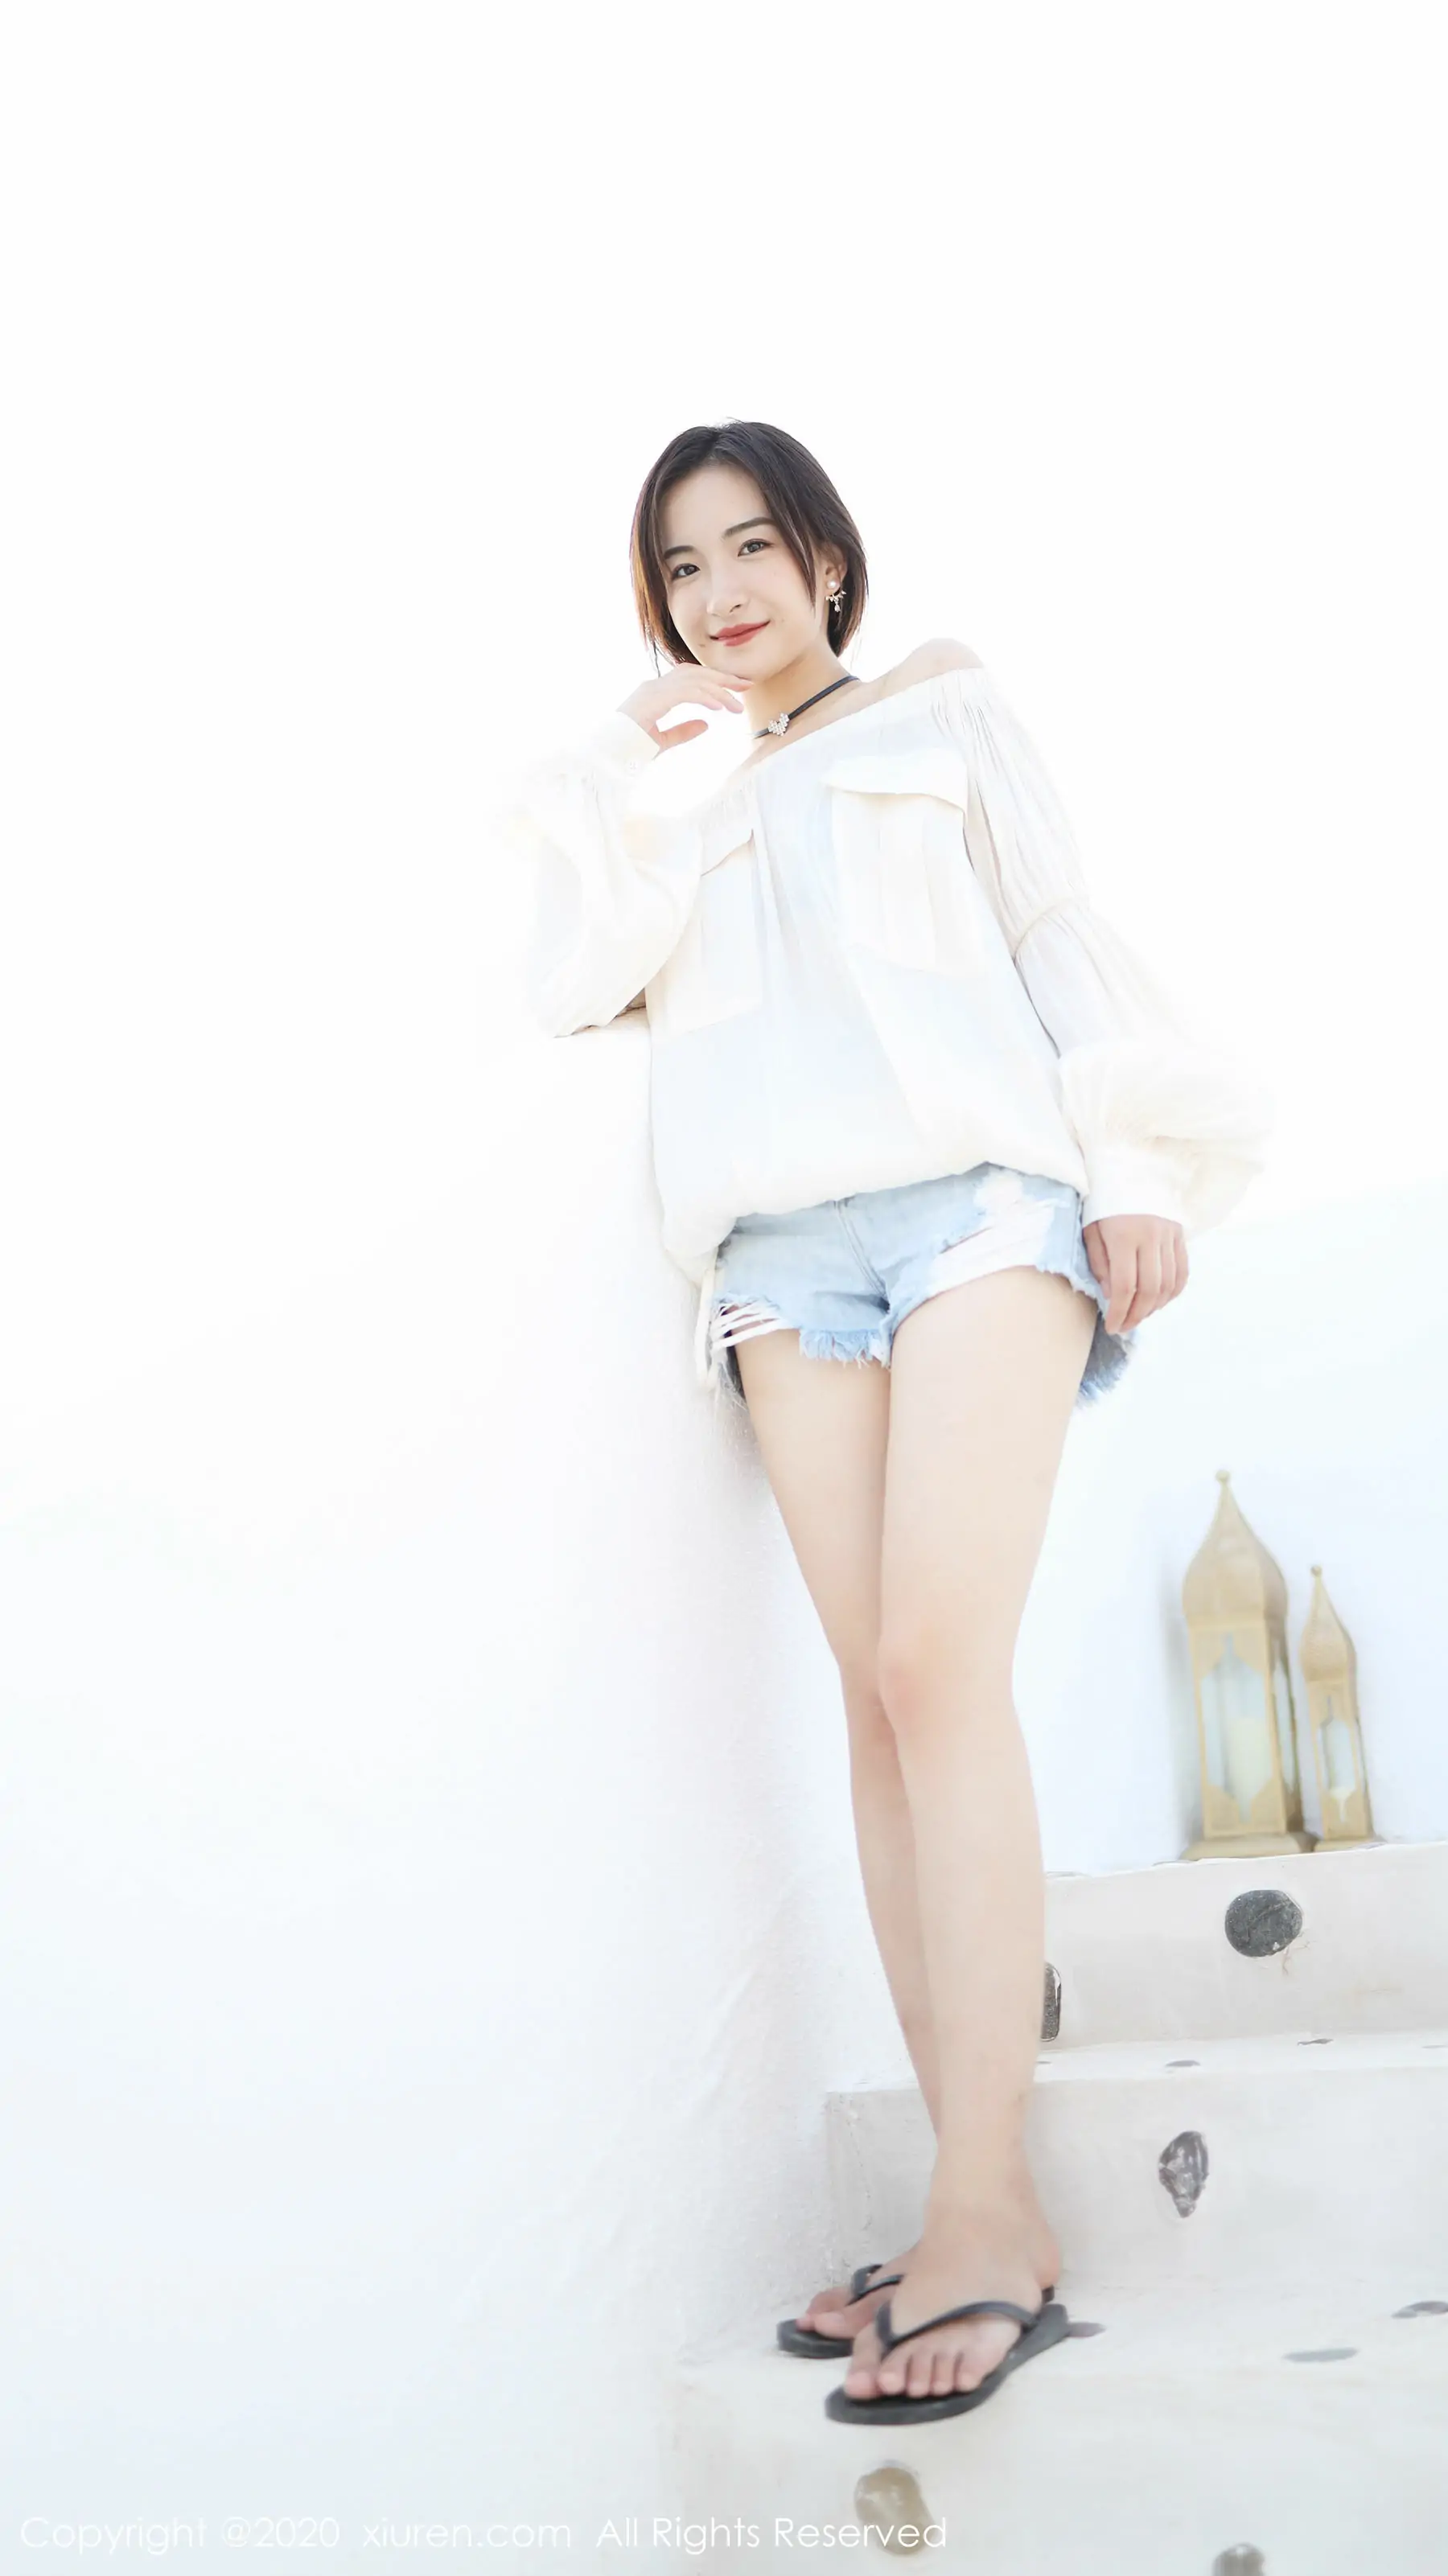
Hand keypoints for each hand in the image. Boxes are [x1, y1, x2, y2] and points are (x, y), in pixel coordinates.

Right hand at [619, 666, 745, 753]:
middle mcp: (654, 686)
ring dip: (718, 690)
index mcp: (656, 693)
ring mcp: (652, 690)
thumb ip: (683, 731)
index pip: (691, 679)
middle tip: (747, 685)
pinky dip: (704, 696)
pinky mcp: (652, 699)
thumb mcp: (662, 742)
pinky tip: (718, 706)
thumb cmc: (628, 750)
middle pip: (696, 673)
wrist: (606, 755)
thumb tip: (706, 724)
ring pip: (693, 681)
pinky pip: (684, 692)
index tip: (738, 689)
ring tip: (736, 705)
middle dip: (723, 678)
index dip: (716, 681)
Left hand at [1083, 1213, 1188, 1333]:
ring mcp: (1169, 1235)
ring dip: (1154, 1306)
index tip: (1111, 1326)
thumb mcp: (1090, 1230)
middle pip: (1149, 1289)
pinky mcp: (1180, 1234)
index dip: (1119, 1311)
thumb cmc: (1103, 1202)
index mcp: (1124, 1236)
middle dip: (1136, 1314)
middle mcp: (1150, 1237)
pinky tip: (1159, 1300)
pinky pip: (1182, 1271)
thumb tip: (1111, 1295)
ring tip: (1139, 1315)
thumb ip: (1100, 1263)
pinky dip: (1172, 1291)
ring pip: (1168, 1284)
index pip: (1124, 1286)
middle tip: (1124, 1326)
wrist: (1129, 1169)